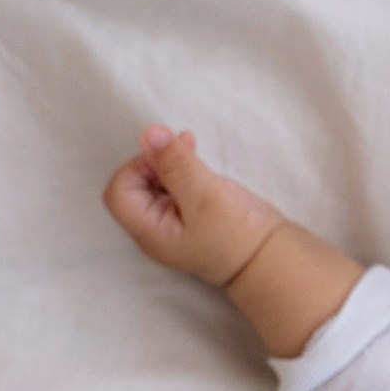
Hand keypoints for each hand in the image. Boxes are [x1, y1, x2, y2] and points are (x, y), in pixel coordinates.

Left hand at [102, 126, 286, 286]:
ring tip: (192, 150)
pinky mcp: (188, 215)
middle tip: (183, 151)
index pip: (120, 191)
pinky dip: (181, 170)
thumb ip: (176, 164)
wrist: (269, 258)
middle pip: (134, 184)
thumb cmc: (236, 234)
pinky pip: (172, 187)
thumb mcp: (206, 195)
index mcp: (149, 231)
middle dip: (155, 161)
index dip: (138, 168)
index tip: (168, 162)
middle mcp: (154, 228)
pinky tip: (198, 164)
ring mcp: (171, 223)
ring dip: (169, 163)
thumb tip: (150, 132)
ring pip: (154, 183)